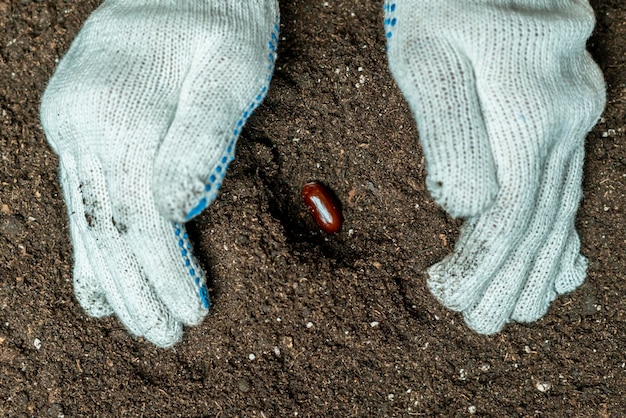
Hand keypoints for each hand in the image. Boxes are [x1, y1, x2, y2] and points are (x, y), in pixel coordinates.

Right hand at [40, 0, 278, 346]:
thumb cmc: (223, 20)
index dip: (166, 271)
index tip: (193, 311)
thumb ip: (202, 139)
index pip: (142, 219)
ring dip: (112, 277)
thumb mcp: (232, 70)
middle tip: (166, 335)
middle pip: (108, 227)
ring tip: (134, 322)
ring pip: (87, 218)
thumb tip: (177, 212)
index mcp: (120, 111)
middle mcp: (82, 120)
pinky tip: (95, 283)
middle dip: (138, 288)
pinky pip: (81, 195)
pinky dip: (88, 244)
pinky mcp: (77, 122)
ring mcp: (72, 121)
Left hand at [385, 0, 604, 332]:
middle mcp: (565, 111)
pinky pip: (569, 183)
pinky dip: (561, 230)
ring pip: (560, 205)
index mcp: (528, 101)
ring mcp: (574, 111)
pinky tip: (559, 265)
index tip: (450, 293)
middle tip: (479, 322)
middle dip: (507, 276)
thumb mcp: (427, 55)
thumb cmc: (440, 4)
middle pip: (539, 216)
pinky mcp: (565, 112)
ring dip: (537, 264)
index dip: (482, 259)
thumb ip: (448, 126)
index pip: (509, 207)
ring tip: (518, 310)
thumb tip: (464, 205)